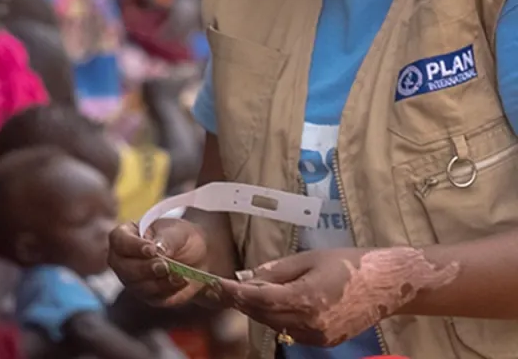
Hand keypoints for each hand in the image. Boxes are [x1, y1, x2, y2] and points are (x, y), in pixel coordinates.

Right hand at [109, 219, 209, 306]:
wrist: (197, 257)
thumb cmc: (180, 237)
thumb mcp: (175, 231)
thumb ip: (166, 239)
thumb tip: (159, 250)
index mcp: (126, 234)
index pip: (119, 240)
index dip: (133, 246)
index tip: (152, 249)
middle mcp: (124, 259)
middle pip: (124, 268)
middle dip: (146, 268)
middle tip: (165, 265)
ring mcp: (133, 280)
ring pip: (138, 286)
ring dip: (159, 281)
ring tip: (179, 274)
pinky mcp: (147, 296)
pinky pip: (154, 297)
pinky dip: (168, 289)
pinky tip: (181, 281)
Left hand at [216, 247, 456, 346]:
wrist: (385, 284)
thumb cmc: (346, 263)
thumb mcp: (307, 258)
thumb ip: (276, 270)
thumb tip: (248, 277)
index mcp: (305, 300)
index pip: (259, 300)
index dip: (235, 293)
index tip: (217, 285)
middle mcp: (309, 324)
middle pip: (263, 315)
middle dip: (242, 302)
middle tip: (223, 287)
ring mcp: (317, 337)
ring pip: (275, 325)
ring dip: (257, 310)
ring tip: (243, 292)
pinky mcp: (324, 342)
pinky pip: (291, 330)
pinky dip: (277, 317)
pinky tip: (272, 302)